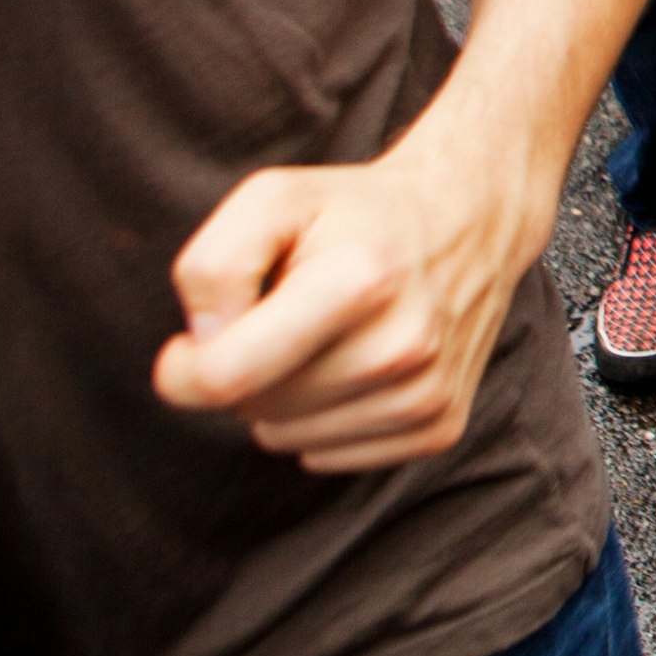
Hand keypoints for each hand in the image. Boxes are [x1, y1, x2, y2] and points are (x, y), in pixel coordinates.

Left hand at [153, 129, 549, 470]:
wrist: (473, 220)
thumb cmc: (356, 212)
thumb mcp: (271, 198)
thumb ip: (211, 266)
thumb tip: (203, 349)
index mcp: (360, 281)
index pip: (226, 376)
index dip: (183, 369)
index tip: (190, 342)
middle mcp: (404, 347)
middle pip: (253, 409)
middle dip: (241, 369)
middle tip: (278, 317)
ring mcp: (428, 393)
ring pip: (285, 439)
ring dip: (282, 397)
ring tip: (322, 338)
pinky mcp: (440, 427)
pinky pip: (326, 457)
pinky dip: (320, 421)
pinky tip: (351, 367)